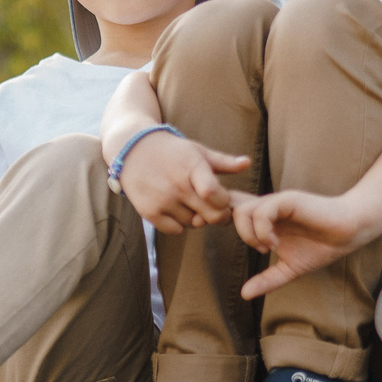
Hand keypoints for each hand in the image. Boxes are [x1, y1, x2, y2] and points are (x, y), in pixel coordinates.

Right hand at [118, 131, 251, 233]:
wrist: (133, 150)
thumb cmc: (172, 151)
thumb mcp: (198, 151)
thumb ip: (224, 162)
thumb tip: (248, 163)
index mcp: (193, 168)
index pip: (216, 195)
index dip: (225, 202)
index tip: (222, 198)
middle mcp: (177, 185)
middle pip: (210, 216)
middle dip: (217, 215)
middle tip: (214, 208)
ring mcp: (162, 200)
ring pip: (193, 224)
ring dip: (195, 218)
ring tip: (188, 201)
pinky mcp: (149, 212)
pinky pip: (175, 230)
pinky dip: (178, 224)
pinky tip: (174, 208)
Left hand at [233, 189, 376, 298]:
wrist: (348, 233)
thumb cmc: (321, 247)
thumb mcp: (288, 270)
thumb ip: (267, 280)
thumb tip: (244, 295)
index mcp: (263, 219)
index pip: (231, 211)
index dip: (223, 222)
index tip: (242, 245)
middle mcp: (266, 207)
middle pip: (229, 210)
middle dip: (234, 231)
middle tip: (259, 250)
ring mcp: (276, 203)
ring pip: (243, 211)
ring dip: (250, 235)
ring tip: (268, 248)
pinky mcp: (288, 200)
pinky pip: (262, 212)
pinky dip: (264, 232)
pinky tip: (276, 244)